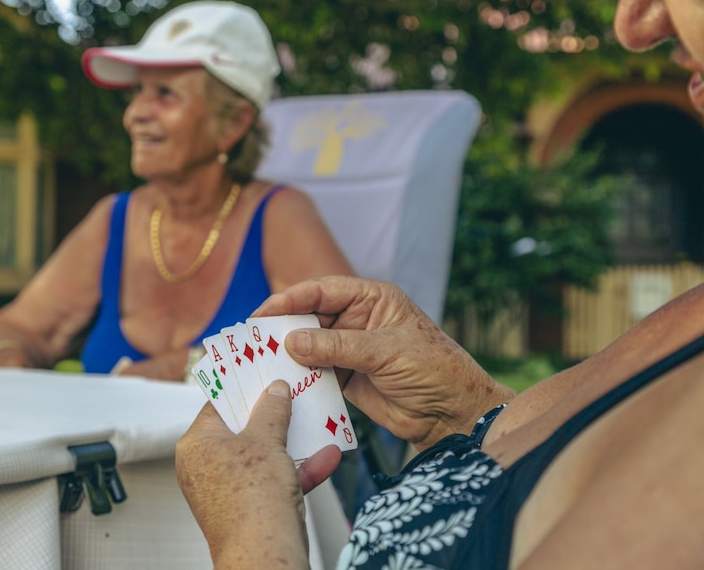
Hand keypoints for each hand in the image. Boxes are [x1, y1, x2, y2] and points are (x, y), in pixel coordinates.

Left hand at [176, 380, 340, 567]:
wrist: (265, 555)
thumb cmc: (253, 499)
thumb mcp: (265, 441)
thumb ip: (271, 410)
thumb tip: (275, 389)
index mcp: (197, 445)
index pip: (219, 405)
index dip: (244, 387)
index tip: (263, 371)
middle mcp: (207, 466)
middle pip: (244, 429)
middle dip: (274, 414)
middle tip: (292, 390)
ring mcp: (230, 488)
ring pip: (264, 455)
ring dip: (294, 442)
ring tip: (316, 419)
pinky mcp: (252, 507)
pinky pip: (276, 479)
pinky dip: (300, 469)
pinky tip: (328, 455)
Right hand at [253, 276, 514, 448]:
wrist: (453, 413)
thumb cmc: (433, 369)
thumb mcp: (385, 351)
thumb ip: (338, 345)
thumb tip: (291, 341)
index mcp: (372, 299)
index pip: (322, 291)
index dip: (290, 299)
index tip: (262, 314)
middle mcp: (358, 319)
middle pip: (310, 317)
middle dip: (283, 327)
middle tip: (250, 341)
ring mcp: (351, 349)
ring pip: (309, 345)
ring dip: (288, 354)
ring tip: (258, 363)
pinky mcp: (348, 377)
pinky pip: (317, 372)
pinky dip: (300, 377)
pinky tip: (282, 384)